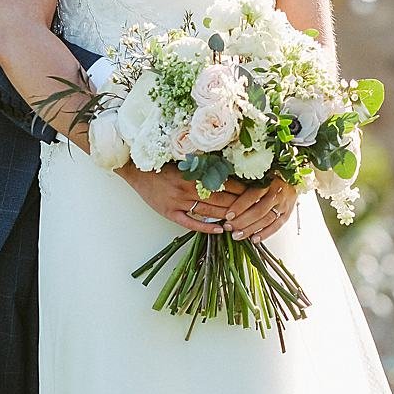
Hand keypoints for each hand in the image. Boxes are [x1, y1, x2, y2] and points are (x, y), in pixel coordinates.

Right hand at [115, 165, 245, 233]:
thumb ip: (203, 167)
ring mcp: (178, 202)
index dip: (241, 188)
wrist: (136, 170)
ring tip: (242, 222)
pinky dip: (206, 227)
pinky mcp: (170, 213)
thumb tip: (228, 171)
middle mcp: (187, 188)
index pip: (224, 182)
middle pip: (220, 198)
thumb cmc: (162, 165)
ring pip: (209, 211)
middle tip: (256, 209)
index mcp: (193, 173)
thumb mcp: (184, 162)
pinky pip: (191, 222)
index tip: (256, 191)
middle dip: (240, 204)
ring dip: (227, 217)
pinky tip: (219, 231)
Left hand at [223, 177, 298, 241]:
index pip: (253, 195)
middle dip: (242, 221)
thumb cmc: (272, 175)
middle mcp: (277, 193)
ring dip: (251, 229)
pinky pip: (277, 226)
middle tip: (229, 227)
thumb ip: (245, 181)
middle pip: (259, 210)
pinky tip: (254, 239)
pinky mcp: (287, 214)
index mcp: (269, 181)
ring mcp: (283, 205)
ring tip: (237, 235)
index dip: (240, 206)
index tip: (228, 215)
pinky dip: (265, 234)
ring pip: (266, 220)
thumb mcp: (260, 173)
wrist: (294, 179)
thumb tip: (223, 185)